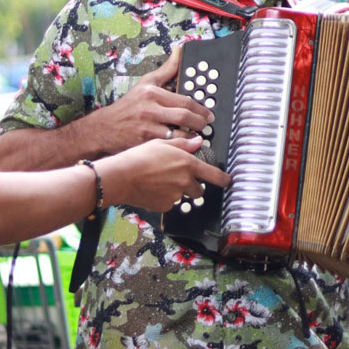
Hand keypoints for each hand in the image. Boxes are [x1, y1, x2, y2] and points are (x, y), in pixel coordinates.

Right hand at [98, 47, 213, 150]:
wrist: (104, 128)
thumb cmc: (128, 105)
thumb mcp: (146, 83)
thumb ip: (166, 69)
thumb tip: (180, 51)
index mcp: (152, 92)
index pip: (184, 100)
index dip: (200, 108)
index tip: (208, 113)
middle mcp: (149, 108)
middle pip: (184, 116)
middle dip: (200, 122)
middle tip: (207, 124)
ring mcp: (147, 126)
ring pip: (178, 132)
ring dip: (192, 136)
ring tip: (199, 135)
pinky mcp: (144, 142)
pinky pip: (168, 144)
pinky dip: (180, 146)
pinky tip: (186, 146)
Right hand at [99, 135, 230, 212]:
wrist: (122, 176)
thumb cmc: (140, 157)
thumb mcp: (162, 144)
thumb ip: (183, 144)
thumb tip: (197, 142)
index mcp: (188, 165)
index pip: (214, 176)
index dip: (223, 179)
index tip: (227, 181)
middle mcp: (185, 182)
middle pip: (198, 190)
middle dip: (193, 185)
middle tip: (178, 177)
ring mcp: (175, 196)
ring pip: (182, 195)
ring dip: (177, 190)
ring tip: (160, 181)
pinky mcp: (164, 206)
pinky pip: (169, 203)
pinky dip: (164, 198)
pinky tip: (152, 189)